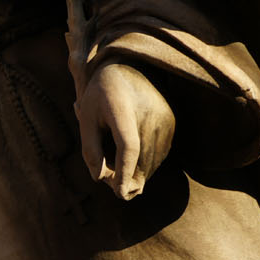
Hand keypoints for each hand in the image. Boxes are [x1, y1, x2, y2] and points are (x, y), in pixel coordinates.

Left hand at [79, 64, 175, 200]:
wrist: (130, 66)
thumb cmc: (100, 95)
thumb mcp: (86, 118)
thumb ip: (90, 149)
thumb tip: (100, 178)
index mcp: (123, 109)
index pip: (129, 147)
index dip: (124, 172)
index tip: (120, 194)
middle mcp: (151, 114)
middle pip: (141, 160)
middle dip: (124, 179)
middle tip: (107, 181)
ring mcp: (166, 119)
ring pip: (152, 162)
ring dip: (135, 174)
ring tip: (114, 167)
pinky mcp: (173, 124)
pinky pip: (159, 156)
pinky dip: (145, 165)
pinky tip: (131, 160)